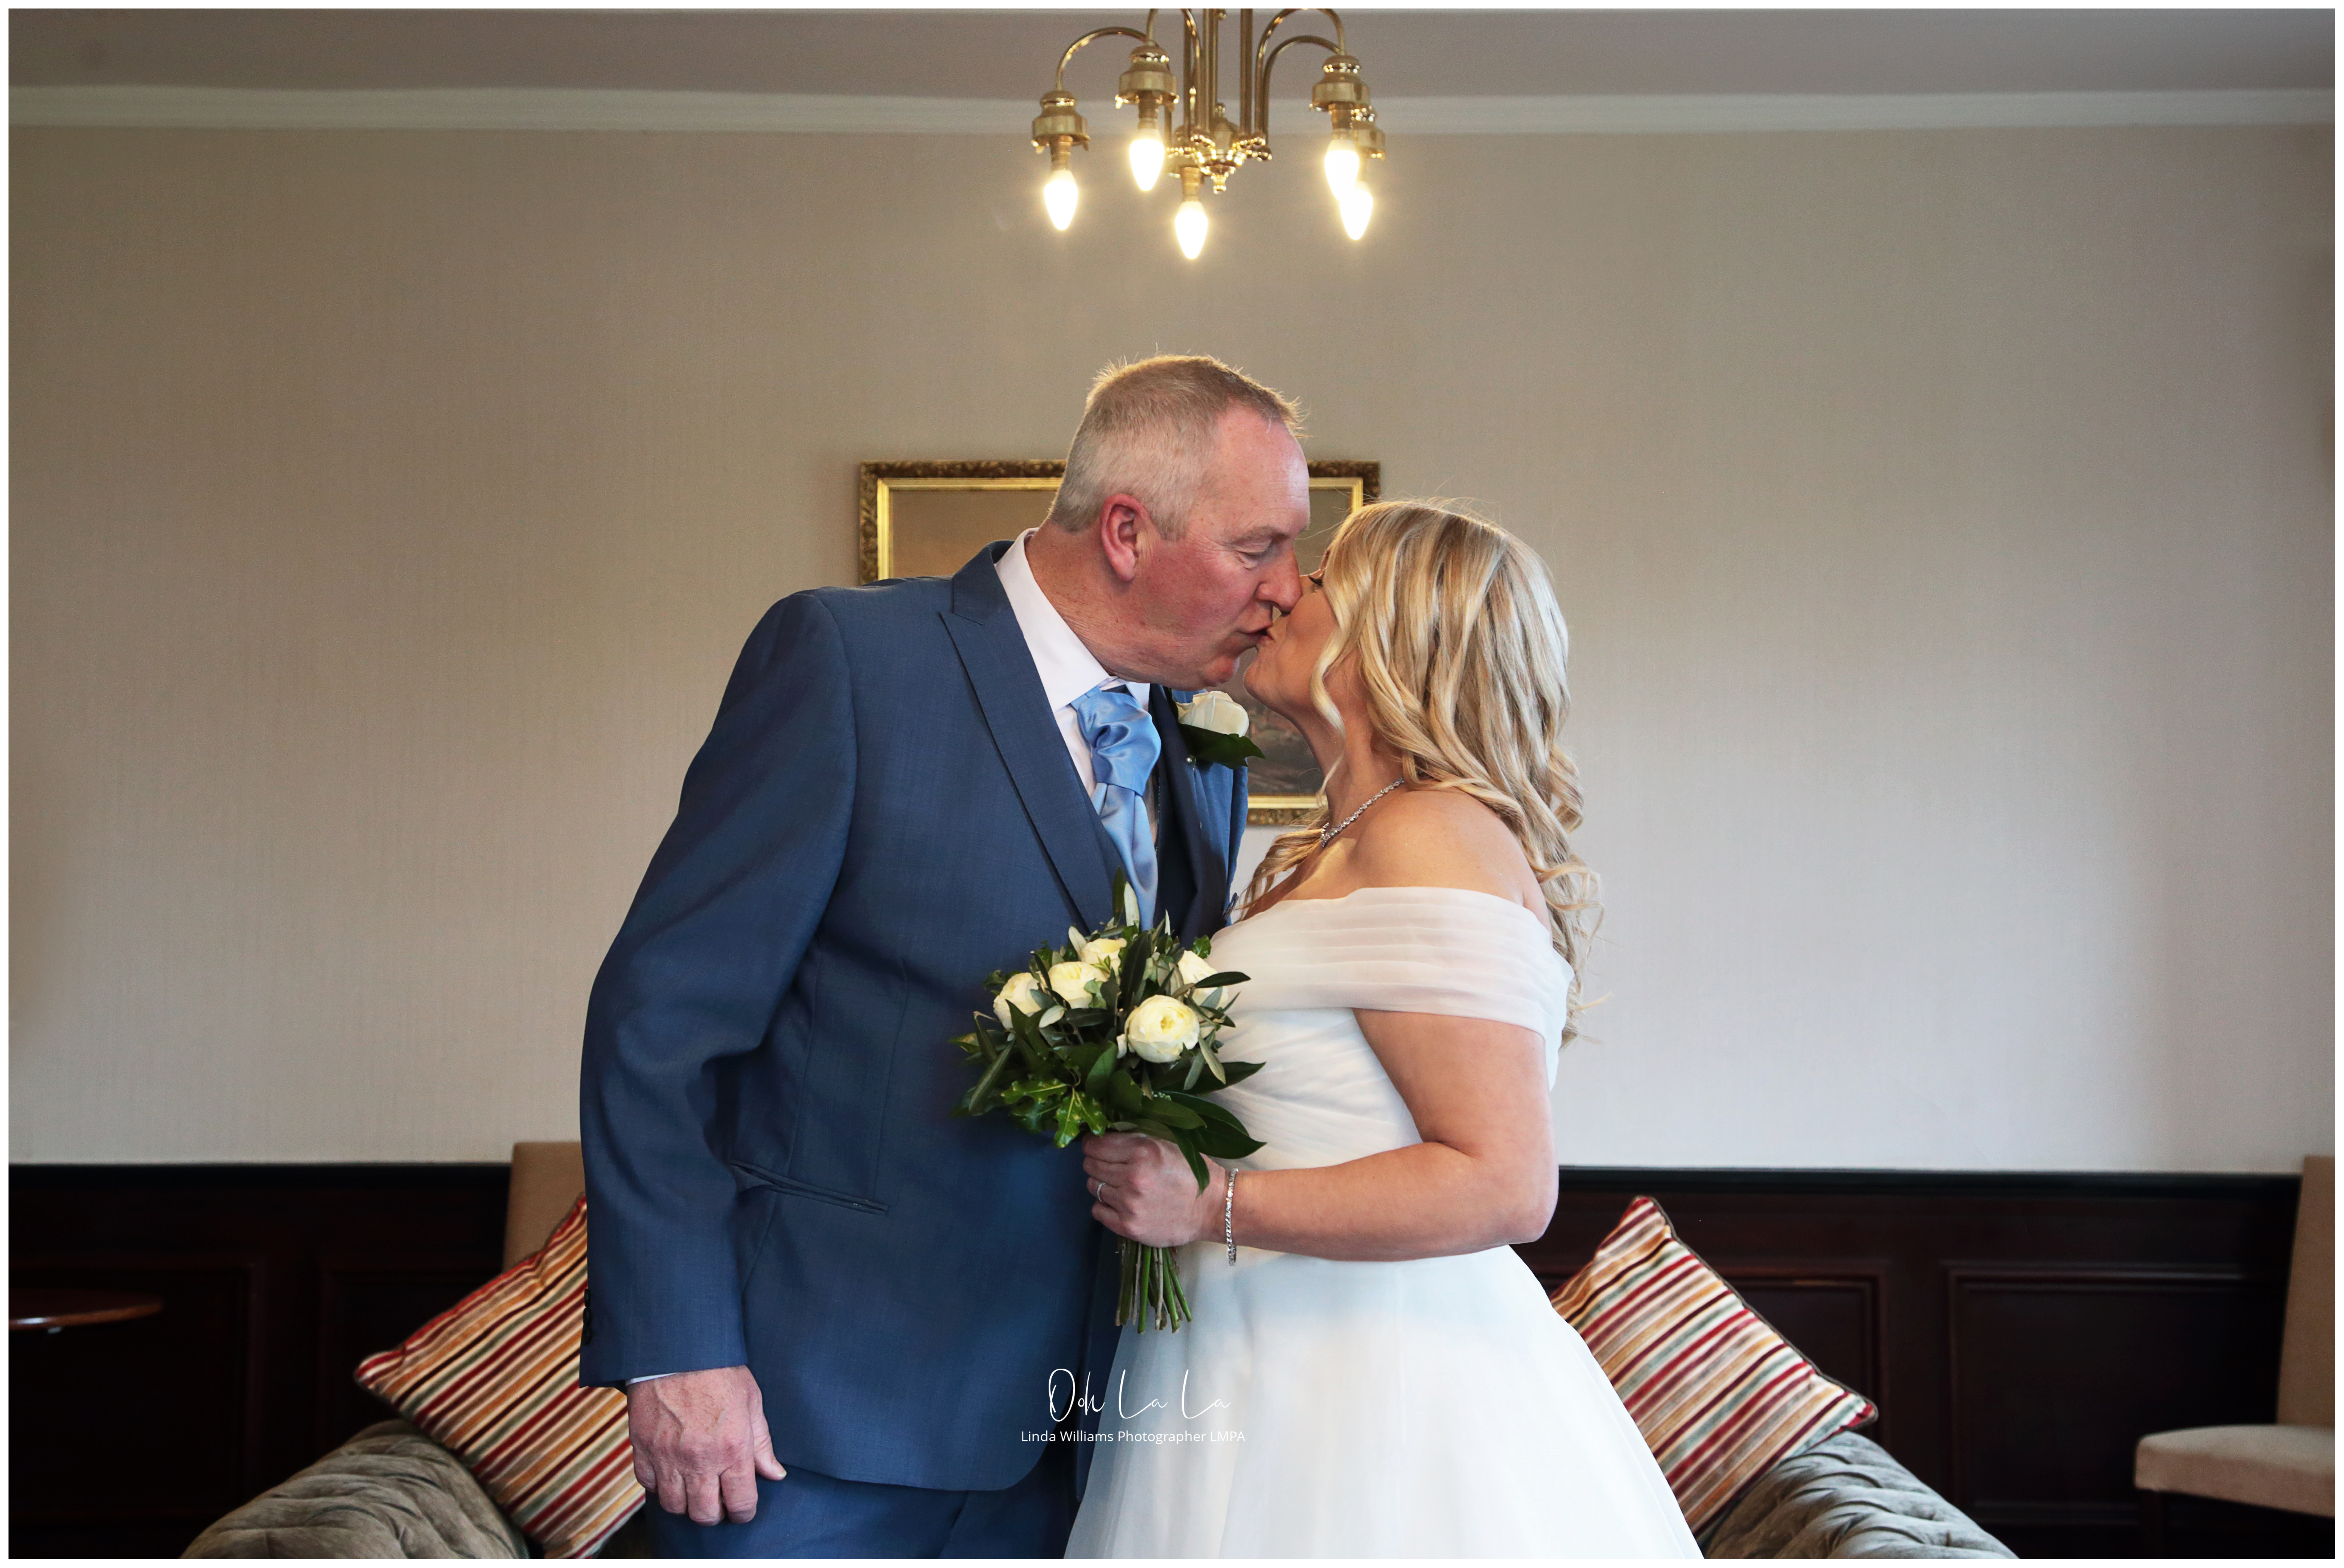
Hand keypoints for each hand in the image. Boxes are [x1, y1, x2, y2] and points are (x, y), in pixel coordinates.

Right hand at [626, 1365, 787, 1524]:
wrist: (677, 1349)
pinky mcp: (642, 1449)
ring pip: (674, 1506)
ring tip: (694, 1489)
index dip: (744, 1512)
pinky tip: (670, 1473)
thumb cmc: (719, 1371)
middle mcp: (699, 1459)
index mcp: (732, 1447)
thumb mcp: (752, 1402)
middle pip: (705, 1514)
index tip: (742, 1509)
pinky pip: (648, 1486)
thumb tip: (775, 1474)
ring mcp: (667, 1456)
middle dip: (715, 1514)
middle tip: (718, 1502)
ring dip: (686, 1504)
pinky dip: (659, 1487)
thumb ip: (762, 1443)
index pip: (740, 1502)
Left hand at [1082, 1131, 1220, 1246]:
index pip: (1095, 1145)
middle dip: (1097, 1162)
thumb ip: (1136, 1139)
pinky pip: (1097, 1210)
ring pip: (1093, 1187)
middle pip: (1091, 1165)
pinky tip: (1120, 1202)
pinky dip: (1105, 1205)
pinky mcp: (1129, 1226)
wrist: (1213, 1208)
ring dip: (1102, 1184)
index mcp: (1142, 1151)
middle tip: (1110, 1165)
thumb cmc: (1192, 1173)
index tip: (1096, 1146)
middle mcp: (1132, 1176)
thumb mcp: (1167, 1144)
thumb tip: (1103, 1135)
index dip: (1092, 1144)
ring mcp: (1129, 1204)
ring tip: (1120, 1185)